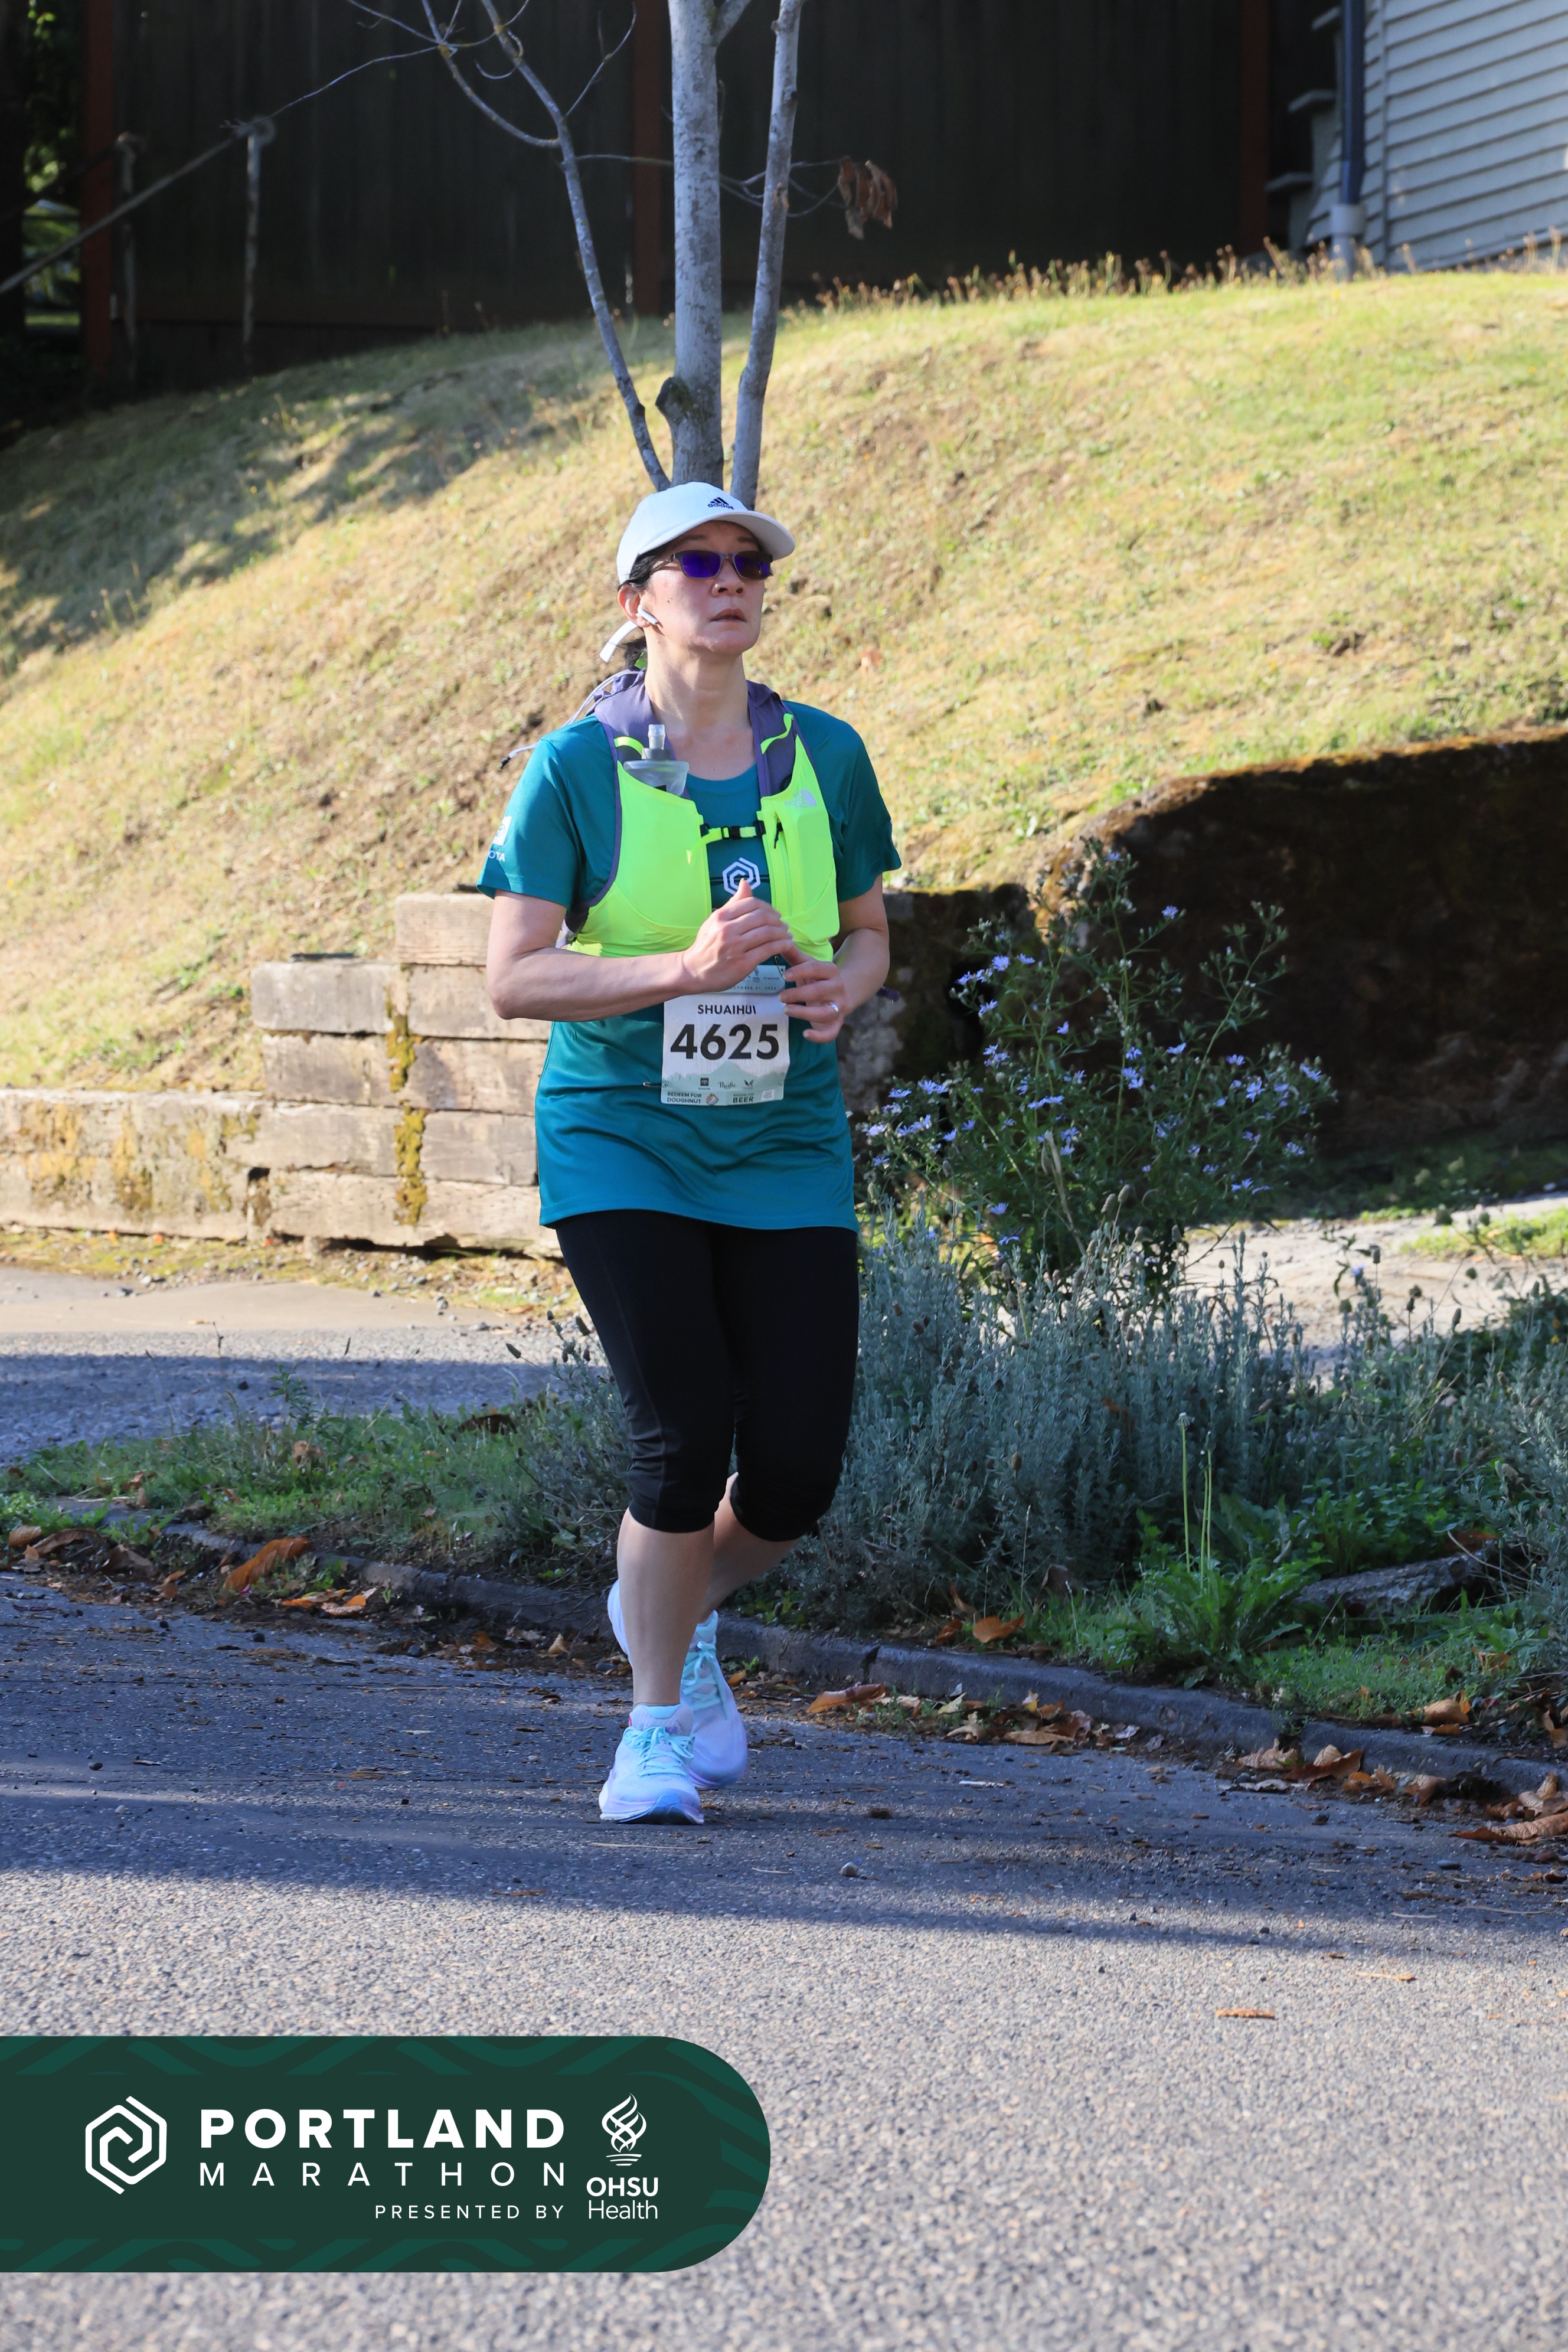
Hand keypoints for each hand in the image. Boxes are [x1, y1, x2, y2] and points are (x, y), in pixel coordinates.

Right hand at [675, 879, 794, 992]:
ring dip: (782, 933)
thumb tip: (746, 883)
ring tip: (786, 934)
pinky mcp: (743, 963)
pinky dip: (781, 946)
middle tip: (783, 925)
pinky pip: (767, 950)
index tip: (774, 913)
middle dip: (777, 920)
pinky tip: (786, 945)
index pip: (751, 903)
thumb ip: (732, 903)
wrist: (693, 970)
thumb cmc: (706, 945)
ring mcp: (736, 947)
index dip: (768, 907)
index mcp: (721, 916)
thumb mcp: (715, 920)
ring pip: (767, 933)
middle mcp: (728, 930)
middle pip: (762, 917)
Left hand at [779, 952, 847, 1042]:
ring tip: (786, 1010)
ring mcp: (839, 1007)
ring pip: (825, 1013)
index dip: (800, 972)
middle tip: (780, 996)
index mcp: (831, 970)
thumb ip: (794, 955)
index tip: (784, 975)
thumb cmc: (818, 978)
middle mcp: (837, 988)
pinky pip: (831, 1033)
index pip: (816, 968)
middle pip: (819, 991)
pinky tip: (805, 1034)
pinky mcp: (836, 1023)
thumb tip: (779, 941)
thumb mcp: (808, 966)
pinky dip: (819, 1036)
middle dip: (798, 994)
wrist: (841, 993)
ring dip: (805, 1012)